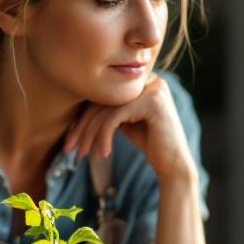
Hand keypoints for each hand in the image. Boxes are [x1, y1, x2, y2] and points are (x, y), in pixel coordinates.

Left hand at [64, 75, 194, 182]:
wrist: (174, 164)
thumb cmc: (151, 144)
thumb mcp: (125, 121)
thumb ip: (109, 110)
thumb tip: (78, 110)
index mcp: (141, 81)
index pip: (104, 95)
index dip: (84, 118)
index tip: (70, 140)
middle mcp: (148, 79)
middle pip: (103, 101)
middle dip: (83, 128)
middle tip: (69, 149)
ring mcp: (152, 87)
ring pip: (107, 109)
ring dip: (90, 135)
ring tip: (82, 155)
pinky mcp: (152, 101)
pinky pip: (116, 117)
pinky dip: (104, 137)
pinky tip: (103, 154)